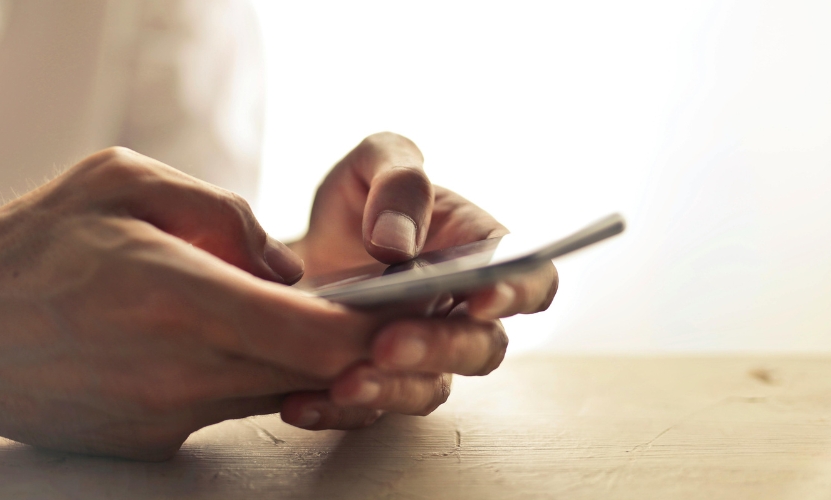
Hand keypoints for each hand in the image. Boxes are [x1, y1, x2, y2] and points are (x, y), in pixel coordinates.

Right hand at [0, 148, 381, 459]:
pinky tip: (215, 342)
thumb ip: (225, 214)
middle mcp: (183, 372)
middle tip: (363, 309)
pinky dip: (245, 377)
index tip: (397, 308)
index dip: (374, 328)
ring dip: (298, 360)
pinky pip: (228, 407)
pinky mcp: (151, 442)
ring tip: (280, 314)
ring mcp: (168, 417)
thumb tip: (286, 265)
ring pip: (277, 395)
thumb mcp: (123, 181)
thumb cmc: (31, 244)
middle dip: (351, 345)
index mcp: (182, 299)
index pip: (321, 337)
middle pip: (314, 375)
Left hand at [281, 133, 558, 429]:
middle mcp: (460, 313)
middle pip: (481, 347)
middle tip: (388, 342)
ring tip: (345, 382)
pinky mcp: (377, 385)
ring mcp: (422, 356)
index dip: (518, 292)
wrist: (300, 248)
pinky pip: (368, 412)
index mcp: (479, 253)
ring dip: (392, 390)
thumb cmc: (359, 201)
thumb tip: (395, 244)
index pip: (530, 279)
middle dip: (439, 348)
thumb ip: (398, 181)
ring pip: (430, 389)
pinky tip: (300, 402)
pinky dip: (335, 411)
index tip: (481, 298)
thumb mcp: (374, 163)